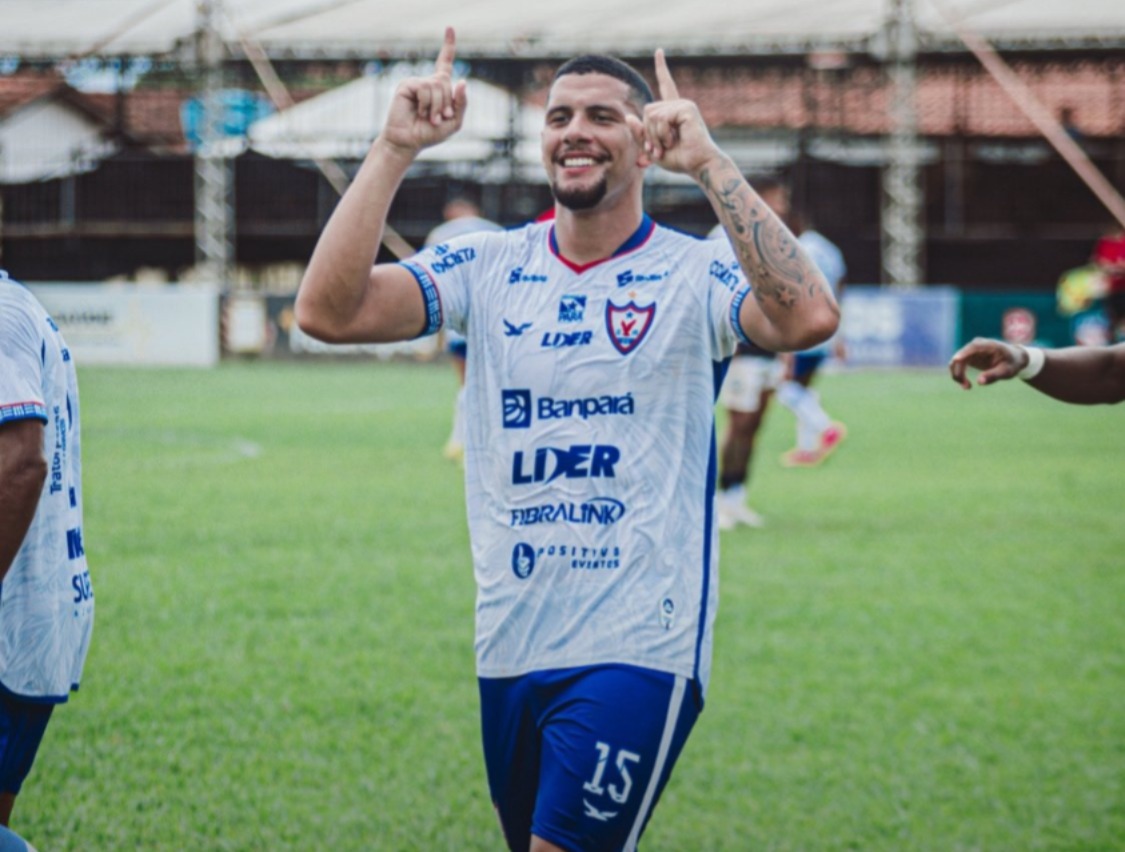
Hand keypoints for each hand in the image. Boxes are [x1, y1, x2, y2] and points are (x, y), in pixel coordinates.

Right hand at [379, 27, 466, 154]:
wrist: (408, 142)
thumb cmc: (430, 133)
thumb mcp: (454, 122)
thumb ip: (461, 104)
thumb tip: (462, 81)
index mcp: (439, 88)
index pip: (445, 63)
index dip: (448, 46)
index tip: (450, 28)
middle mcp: (428, 82)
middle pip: (446, 80)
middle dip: (447, 102)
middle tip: (440, 118)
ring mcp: (417, 82)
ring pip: (437, 85)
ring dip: (438, 106)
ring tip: (431, 118)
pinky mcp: (407, 85)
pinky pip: (425, 88)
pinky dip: (426, 104)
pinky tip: (420, 112)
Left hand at [628, 49, 720, 176]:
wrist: (698, 165)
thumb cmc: (679, 159)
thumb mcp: (652, 148)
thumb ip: (640, 133)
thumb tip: (629, 116)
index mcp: (673, 110)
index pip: (666, 85)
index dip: (662, 68)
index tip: (659, 51)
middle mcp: (679, 104)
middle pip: (647, 110)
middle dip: (648, 133)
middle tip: (660, 148)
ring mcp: (684, 104)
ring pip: (651, 115)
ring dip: (655, 136)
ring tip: (668, 146)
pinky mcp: (687, 109)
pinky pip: (660, 119)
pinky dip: (662, 134)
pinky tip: (674, 140)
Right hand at [948, 338, 1026, 388]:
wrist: (1014, 358)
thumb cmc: (1012, 363)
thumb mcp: (1006, 371)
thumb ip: (994, 375)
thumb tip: (979, 382)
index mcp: (987, 345)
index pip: (972, 348)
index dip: (963, 354)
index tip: (956, 360)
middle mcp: (975, 346)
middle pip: (960, 357)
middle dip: (959, 372)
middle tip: (967, 387)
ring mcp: (970, 351)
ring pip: (955, 362)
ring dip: (957, 375)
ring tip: (967, 388)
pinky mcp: (967, 357)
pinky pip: (957, 366)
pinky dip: (959, 375)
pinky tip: (967, 385)